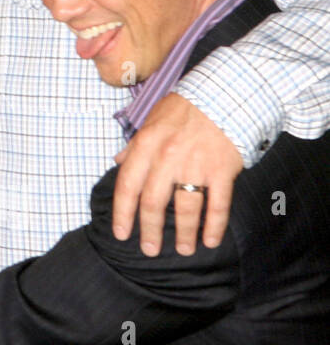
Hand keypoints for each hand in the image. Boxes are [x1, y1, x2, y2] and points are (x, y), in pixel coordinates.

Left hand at [111, 93, 243, 256]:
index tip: (121, 233)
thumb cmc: (185, 107)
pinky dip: (213, 226)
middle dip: (149, 231)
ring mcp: (195, 165)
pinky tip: (210, 240)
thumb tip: (118, 161)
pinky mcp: (221, 170)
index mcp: (145, 145)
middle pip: (152, 203)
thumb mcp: (151, 120)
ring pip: (185, 209)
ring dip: (183, 233)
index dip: (123, 213)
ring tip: (183, 249)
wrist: (226, 94)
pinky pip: (217, 204)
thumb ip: (135, 144)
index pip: (127, 186)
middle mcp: (166, 158)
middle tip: (150, 250)